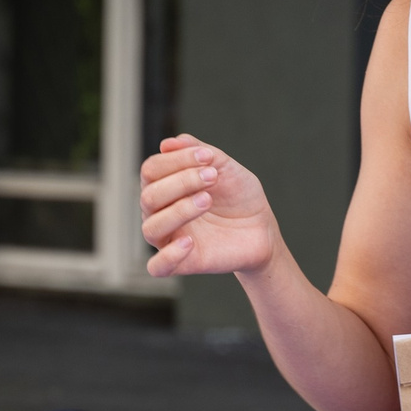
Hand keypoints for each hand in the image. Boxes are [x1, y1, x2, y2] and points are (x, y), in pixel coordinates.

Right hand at [139, 135, 279, 278]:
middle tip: (212, 177)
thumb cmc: (239, 197)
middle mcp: (160, 212)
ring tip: (207, 201)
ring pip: (152, 227)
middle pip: (149, 196)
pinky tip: (190, 242)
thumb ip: (197, 151)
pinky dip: (169, 254)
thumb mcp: (223, 166)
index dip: (176, 160)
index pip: (151, 170)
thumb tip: (167, 143)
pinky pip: (157, 267)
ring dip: (179, 210)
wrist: (261, 229)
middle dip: (181, 182)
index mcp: (165, 187)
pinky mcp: (182, 264)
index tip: (207, 157)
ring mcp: (169, 239)